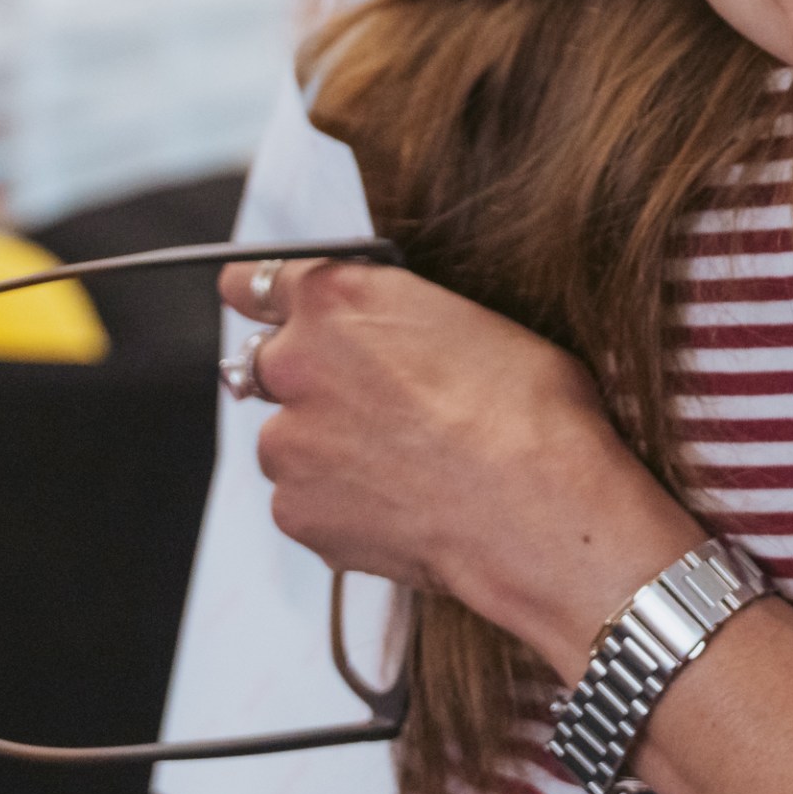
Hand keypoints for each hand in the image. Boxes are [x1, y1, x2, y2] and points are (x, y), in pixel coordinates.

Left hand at [221, 259, 704, 674]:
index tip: (257, 305)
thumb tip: (385, 335)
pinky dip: (340, 504)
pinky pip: (305, 500)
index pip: (255, 283)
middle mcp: (296, 364)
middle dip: (306, 381)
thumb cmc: (528, 414)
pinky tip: (400, 506)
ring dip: (325, 450)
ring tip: (404, 468)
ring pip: (289, 441)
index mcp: (338, 301)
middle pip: (267, 365)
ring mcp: (287, 443)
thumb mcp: (472, 323)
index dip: (261, 298)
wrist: (537, 511)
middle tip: (370, 406)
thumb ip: (395, 319)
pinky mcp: (294, 510)